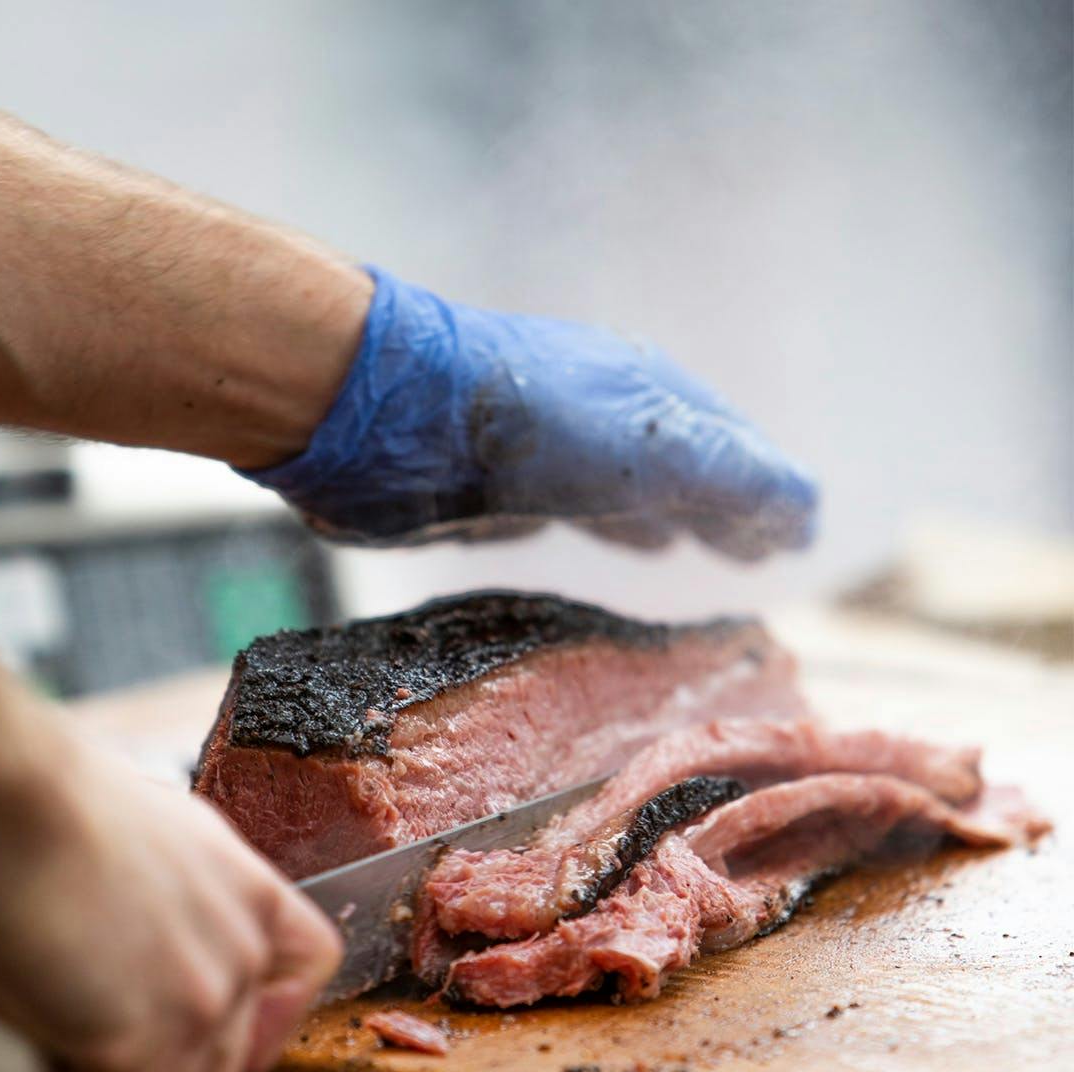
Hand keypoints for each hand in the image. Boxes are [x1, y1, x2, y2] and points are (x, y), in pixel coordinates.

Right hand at [0, 715, 339, 1071]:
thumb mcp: (129, 847)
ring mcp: (202, 1001)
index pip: (305, 970)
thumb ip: (151, 919)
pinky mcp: (139, 1049)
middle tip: (52, 1068)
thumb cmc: (30, 803)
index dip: (259, 1022)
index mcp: (244, 889)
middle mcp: (240, 946)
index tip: (185, 1034)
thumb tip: (106, 969)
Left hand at [246, 267, 817, 555]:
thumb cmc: (528, 423)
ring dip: (656, 514)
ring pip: (618, 485)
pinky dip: (592, 526)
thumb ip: (733, 477)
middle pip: (675, 463)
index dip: (765, 491)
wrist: (387, 416)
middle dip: (716, 505)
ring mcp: (543, 448)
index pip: (729, 445)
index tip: (795, 535)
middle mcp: (601, 415)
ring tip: (677, 546)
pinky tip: (588, 541)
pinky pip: (564, 508)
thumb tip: (808, 510)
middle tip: (747, 552)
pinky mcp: (488, 485)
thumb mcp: (653, 447)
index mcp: (647, 394)